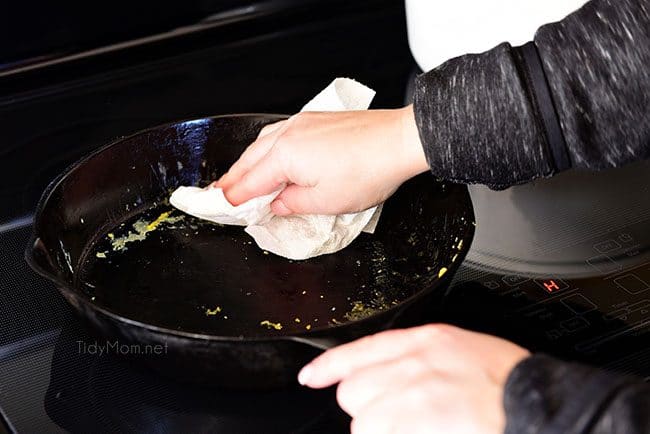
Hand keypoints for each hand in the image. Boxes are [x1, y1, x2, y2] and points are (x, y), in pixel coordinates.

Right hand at [215, 105, 427, 215]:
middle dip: (234, 177)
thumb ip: (293, 204)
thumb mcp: (326, 202)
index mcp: (285, 156)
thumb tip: (278, 204)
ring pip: (263, 143)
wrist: (400, 141)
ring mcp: (302, 122)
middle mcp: (288, 134)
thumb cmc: (369, 170)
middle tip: (221, 191)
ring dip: (250, 161)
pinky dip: (268, 148)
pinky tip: (273, 155)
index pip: (249, 182)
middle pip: (250, 159)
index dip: (234, 197)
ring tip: (242, 175)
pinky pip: (280, 133)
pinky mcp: (317, 119)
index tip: (222, 205)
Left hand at [298, 324, 529, 433]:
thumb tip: (386, 374)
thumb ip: (418, 358)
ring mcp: (416, 393)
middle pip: (354, 389)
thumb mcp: (461, 351)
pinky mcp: (419, 419)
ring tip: (414, 428)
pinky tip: (420, 431)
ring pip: (364, 420)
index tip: (311, 378)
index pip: (360, 350)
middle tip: (397, 415)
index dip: (328, 366)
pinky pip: (379, 433)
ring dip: (381, 429)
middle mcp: (415, 362)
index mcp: (426, 340)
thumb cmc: (506, 383)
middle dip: (367, 407)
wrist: (537, 405)